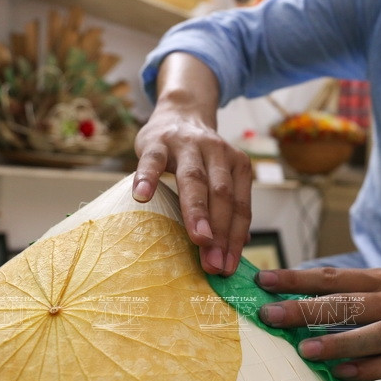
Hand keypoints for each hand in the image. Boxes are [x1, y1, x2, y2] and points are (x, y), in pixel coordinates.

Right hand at [132, 53, 252, 276]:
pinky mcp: (157, 141)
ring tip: (198, 240)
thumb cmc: (199, 157)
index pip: (239, 207)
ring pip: (194, 179)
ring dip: (197, 212)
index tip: (228, 268)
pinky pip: (152, 160)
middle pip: (221, 195)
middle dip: (220, 232)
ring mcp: (188, 145)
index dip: (235, 238)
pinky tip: (141, 196)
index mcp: (237, 165)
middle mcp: (217, 152)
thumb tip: (238, 248)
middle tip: (215, 264)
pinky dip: (147, 177)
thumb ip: (228, 207)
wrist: (180, 113)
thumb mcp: (220, 175)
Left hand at [254, 267, 380, 380]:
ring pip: (373, 333)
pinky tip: (345, 374)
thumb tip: (302, 295)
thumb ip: (352, 290)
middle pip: (346, 303)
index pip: (333, 277)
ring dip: (339, 342)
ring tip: (305, 350)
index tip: (263, 280)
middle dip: (306, 308)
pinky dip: (371, 368)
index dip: (297, 278)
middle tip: (270, 313)